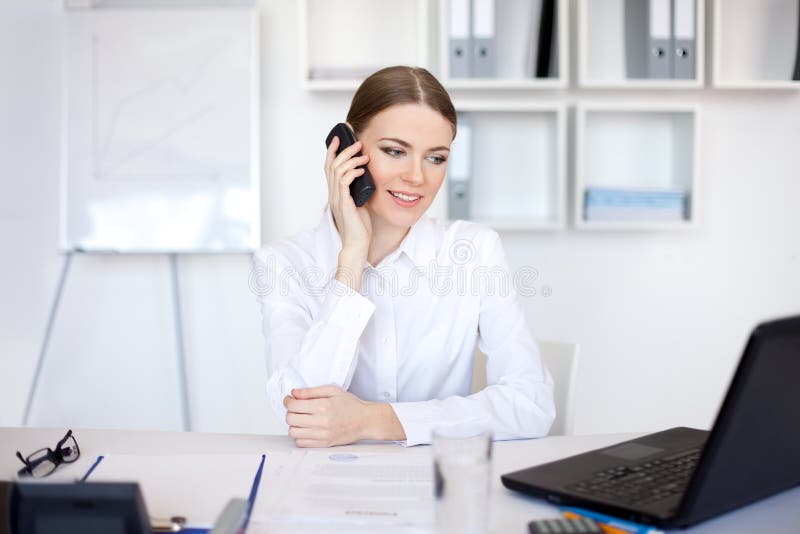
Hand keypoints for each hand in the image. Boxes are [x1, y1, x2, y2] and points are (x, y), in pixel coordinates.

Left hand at [284, 385, 370, 446]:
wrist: (365, 420)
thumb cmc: (351, 405)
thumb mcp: (333, 391)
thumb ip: (312, 391)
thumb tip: (294, 393)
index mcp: (323, 406)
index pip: (294, 405)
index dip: (287, 401)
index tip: (289, 399)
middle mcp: (321, 421)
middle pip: (291, 419)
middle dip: (289, 412)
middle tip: (295, 409)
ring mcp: (322, 435)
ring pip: (294, 432)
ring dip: (293, 425)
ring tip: (300, 420)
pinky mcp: (324, 444)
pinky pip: (301, 443)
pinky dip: (299, 436)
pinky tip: (305, 429)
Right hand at [325, 135, 372, 255]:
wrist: (357, 244)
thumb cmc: (359, 226)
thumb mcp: (360, 202)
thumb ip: (359, 189)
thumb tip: (366, 176)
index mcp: (335, 192)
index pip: (329, 167)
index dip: (332, 151)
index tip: (339, 138)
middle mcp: (333, 194)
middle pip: (332, 164)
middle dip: (344, 150)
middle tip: (357, 142)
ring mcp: (337, 198)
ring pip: (337, 171)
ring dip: (351, 160)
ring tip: (364, 156)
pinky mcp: (344, 204)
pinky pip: (344, 182)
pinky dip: (352, 172)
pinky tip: (361, 170)